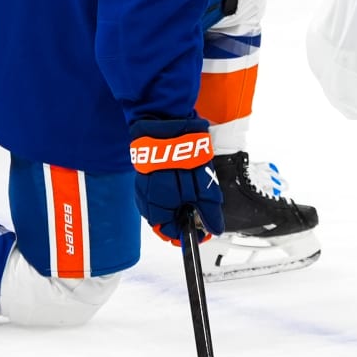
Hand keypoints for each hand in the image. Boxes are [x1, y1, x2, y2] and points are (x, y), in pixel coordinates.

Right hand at [128, 117, 223, 243]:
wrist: (167, 122)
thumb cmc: (184, 152)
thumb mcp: (204, 186)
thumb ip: (208, 211)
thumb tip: (214, 228)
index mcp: (159, 205)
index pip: (171, 232)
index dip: (187, 234)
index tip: (201, 231)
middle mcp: (146, 199)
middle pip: (163, 221)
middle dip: (181, 220)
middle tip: (198, 212)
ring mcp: (142, 187)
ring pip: (158, 208)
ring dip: (174, 206)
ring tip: (189, 193)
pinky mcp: (142, 176)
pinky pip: (153, 194)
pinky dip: (166, 194)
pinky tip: (177, 184)